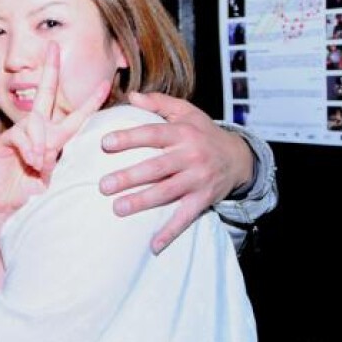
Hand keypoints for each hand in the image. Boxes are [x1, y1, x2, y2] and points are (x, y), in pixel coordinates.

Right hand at [0, 43, 107, 217]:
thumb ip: (52, 163)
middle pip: (45, 93)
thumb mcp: (48, 178)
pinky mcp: (6, 140)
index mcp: (53, 138)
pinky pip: (22, 135)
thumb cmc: (28, 191)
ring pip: (36, 122)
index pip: (75, 116)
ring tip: (40, 163)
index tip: (106, 84)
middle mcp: (37, 130)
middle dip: (50, 69)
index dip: (90, 101)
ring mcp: (20, 132)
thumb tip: (47, 152)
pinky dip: (29, 148)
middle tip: (54, 46)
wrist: (3, 205)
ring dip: (41, 144)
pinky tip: (31, 161)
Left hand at [99, 92, 253, 252]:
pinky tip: (153, 245)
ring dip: (142, 202)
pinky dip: (170, 233)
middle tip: (103, 185)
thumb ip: (159, 103)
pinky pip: (185, 217)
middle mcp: (191, 156)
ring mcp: (198, 179)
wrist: (238, 157)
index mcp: (183, 133)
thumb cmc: (204, 133)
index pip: (153, 134)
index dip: (129, 138)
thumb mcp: (187, 112)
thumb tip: (131, 96)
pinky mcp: (204, 199)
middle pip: (156, 167)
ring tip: (118, 208)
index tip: (105, 144)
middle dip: (129, 177)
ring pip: (167, 192)